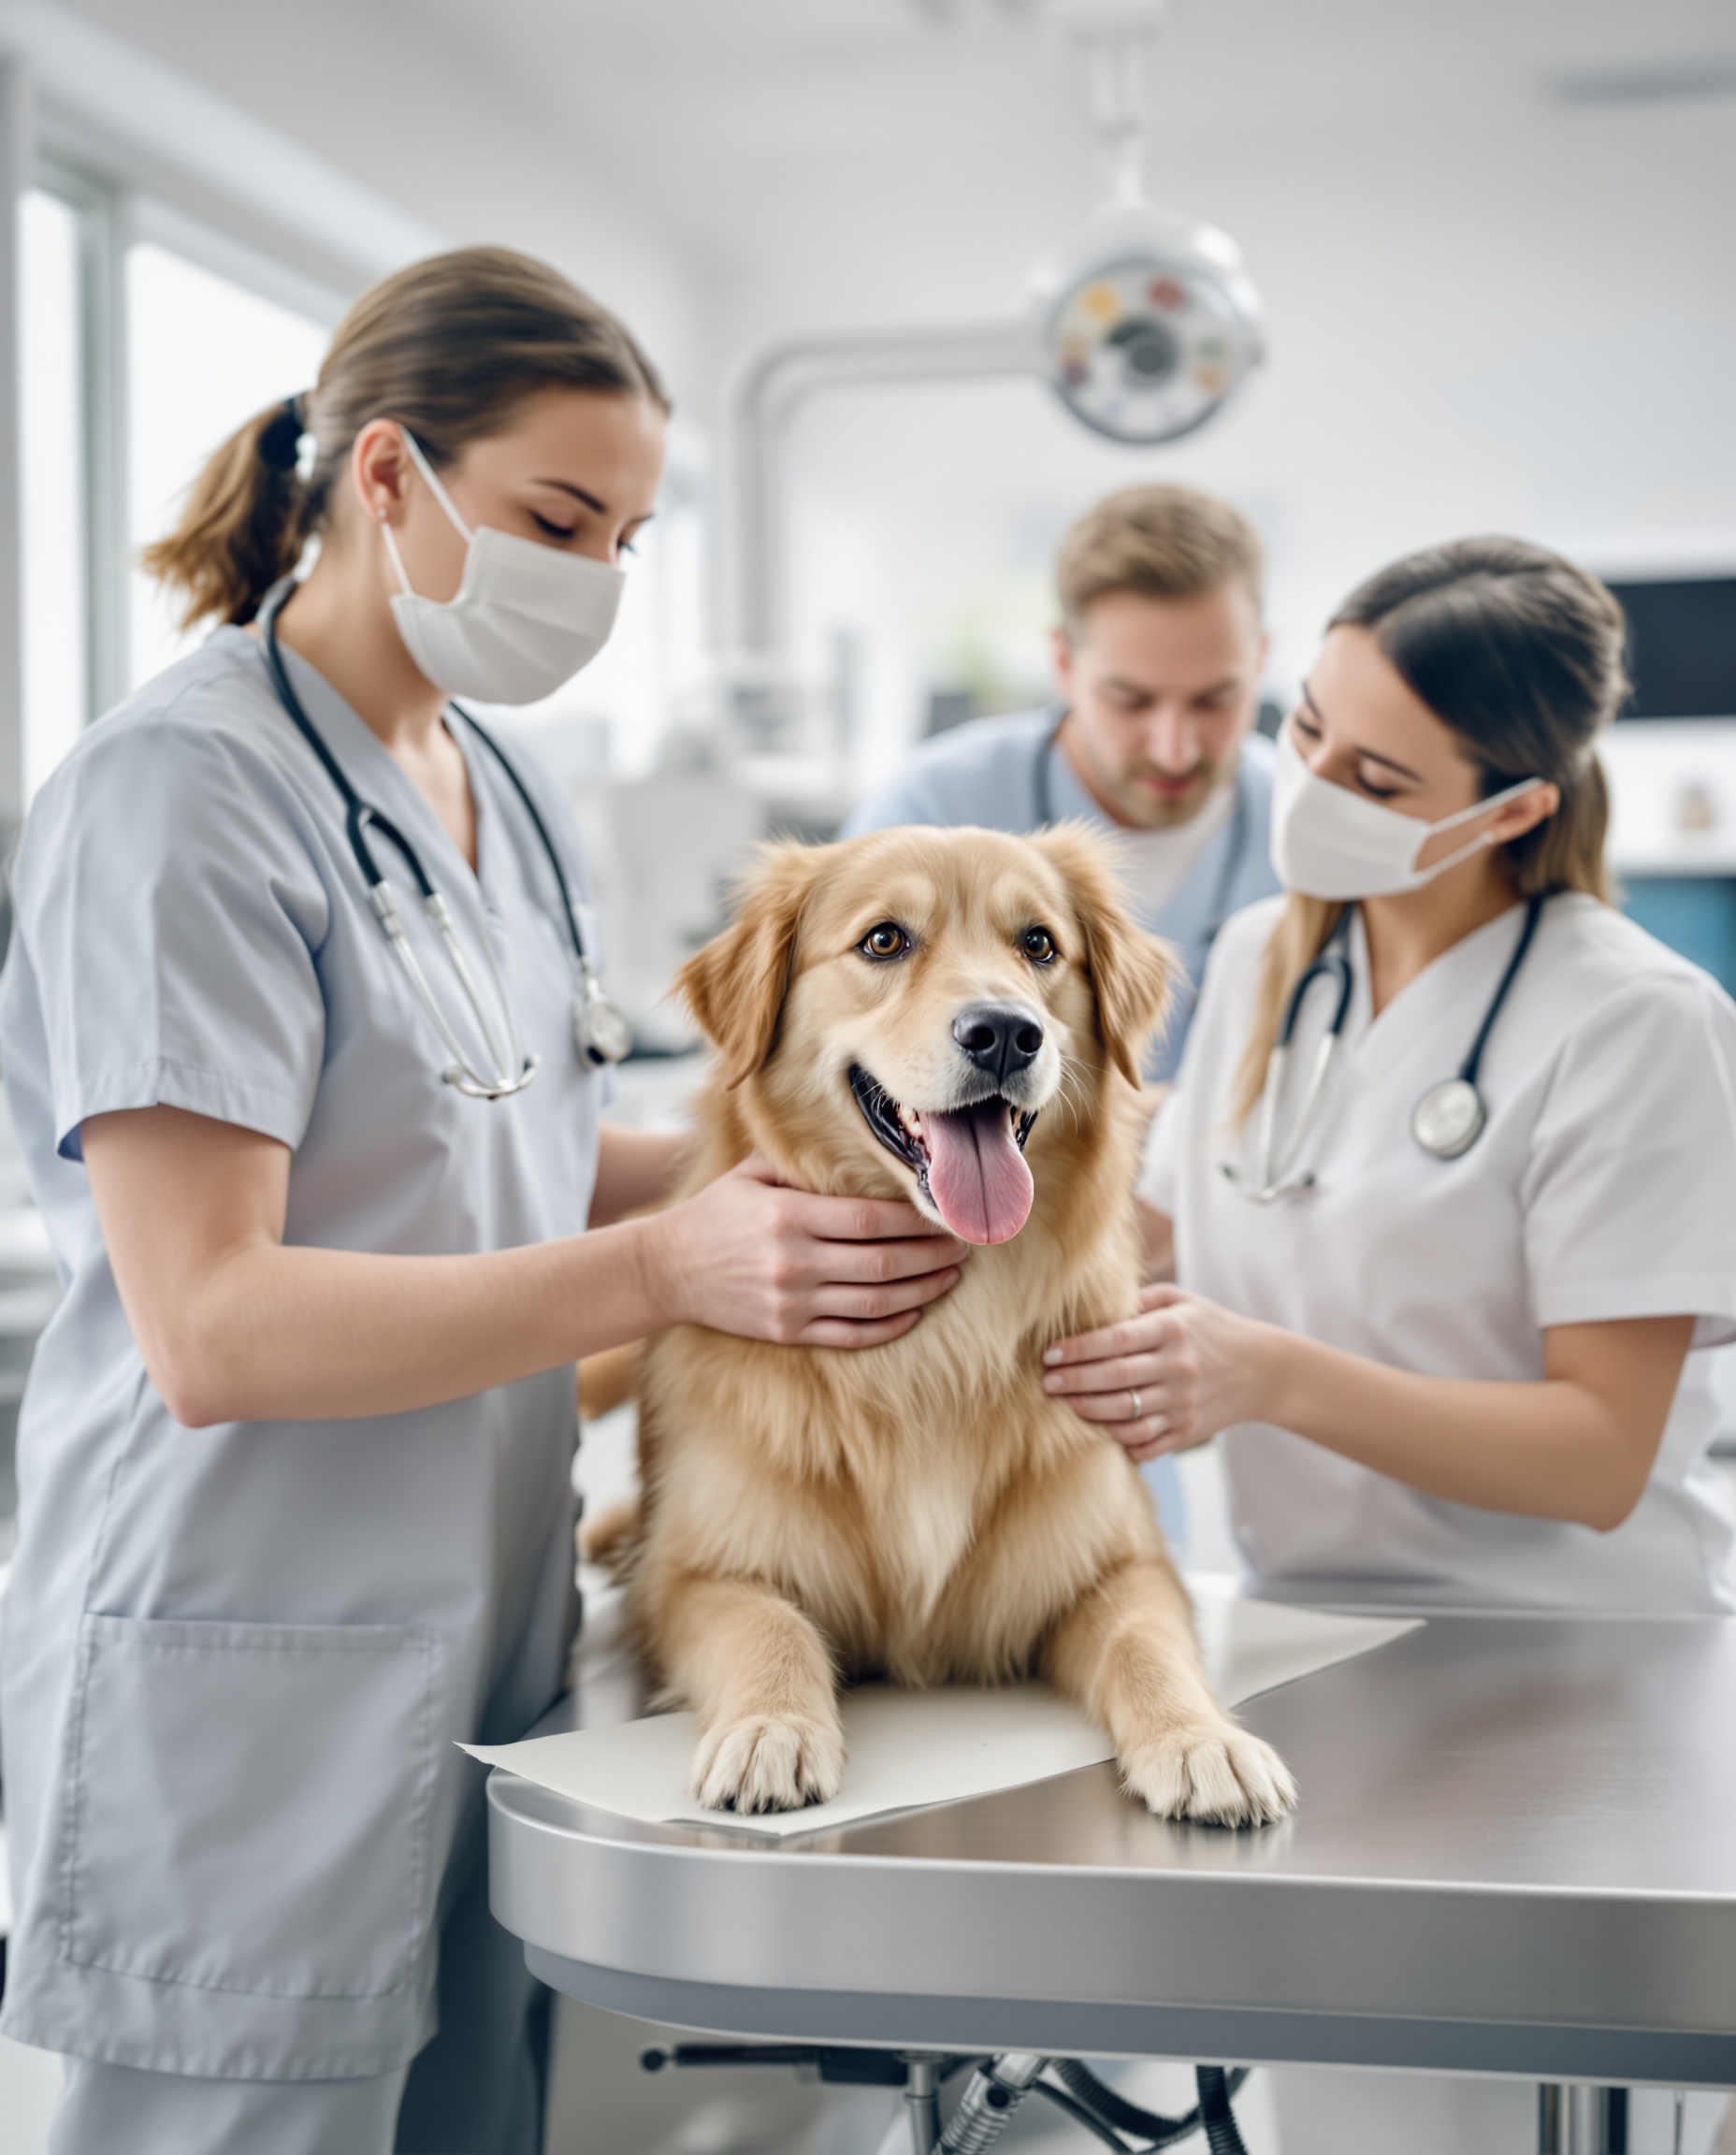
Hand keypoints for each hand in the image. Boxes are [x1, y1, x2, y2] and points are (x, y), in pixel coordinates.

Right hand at [647, 1155, 967, 1347]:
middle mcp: (793, 1263)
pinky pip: (852, 1335)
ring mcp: (792, 1303)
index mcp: (788, 1216)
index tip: (944, 1214)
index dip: (915, 1220)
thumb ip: (802, 1164)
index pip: (870, 1220)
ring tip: (951, 1276)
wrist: (668, 1269)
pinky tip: (915, 1311)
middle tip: (965, 1246)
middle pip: (883, 1263)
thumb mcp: (753, 1174)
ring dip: (923, 1289)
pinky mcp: (788, 1331)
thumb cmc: (717, 1213)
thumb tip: (862, 1151)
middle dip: (932, 1255)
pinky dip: (890, 1325)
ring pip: (876, 1302)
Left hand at [1041, 1283, 1275, 1460]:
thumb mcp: (1181, 1302)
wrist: (1263, 1370)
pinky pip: (1146, 1443)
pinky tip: (1101, 1429)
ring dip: (1090, 1412)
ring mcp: (1184, 1403)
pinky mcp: (1188, 1432)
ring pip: (1127, 1415)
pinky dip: (1121, 1441)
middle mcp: (1178, 1368)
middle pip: (1116, 1379)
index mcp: (1173, 1330)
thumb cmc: (1211, 1328)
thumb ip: (1139, 1302)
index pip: (1117, 1340)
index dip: (1079, 1348)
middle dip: (1075, 1382)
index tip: (1049, 1354)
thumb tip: (1092, 1308)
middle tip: (1046, 1382)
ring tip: (1066, 1404)